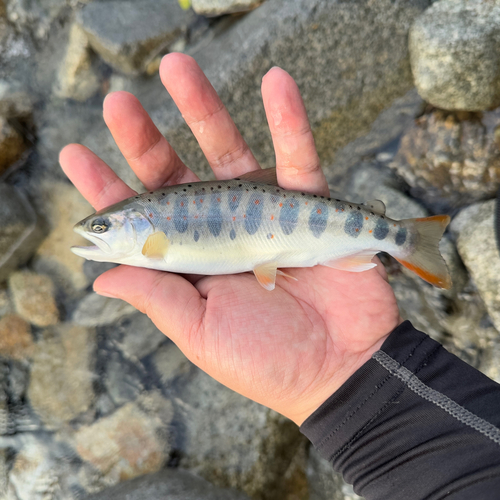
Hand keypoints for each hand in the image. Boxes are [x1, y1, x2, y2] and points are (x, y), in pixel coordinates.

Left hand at [60, 53, 400, 424]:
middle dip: (146, 138)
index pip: (143, 219)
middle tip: (118, 103)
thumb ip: (155, 298)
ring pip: (230, 152)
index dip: (109, 189)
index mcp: (192, 261)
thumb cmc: (266, 361)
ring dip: (205, 109)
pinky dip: (291, 122)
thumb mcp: (200, 333)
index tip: (77, 153)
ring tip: (178, 67)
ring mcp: (265, 212)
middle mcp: (222, 229)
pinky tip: (278, 82)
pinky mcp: (310, 206)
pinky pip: (299, 158)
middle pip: (177, 175)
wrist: (339, 369)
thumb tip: (100, 279)